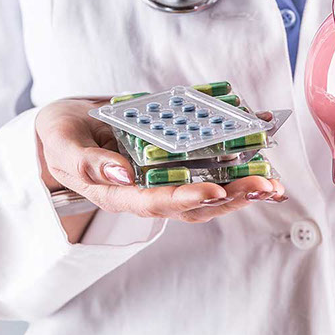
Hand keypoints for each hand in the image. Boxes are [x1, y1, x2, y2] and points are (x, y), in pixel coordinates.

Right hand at [36, 99, 285, 226]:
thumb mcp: (62, 143)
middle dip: (231, 197)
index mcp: (117, 193)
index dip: (186, 199)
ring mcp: (163, 181)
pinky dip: (238, 165)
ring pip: (208, 195)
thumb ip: (86, 161)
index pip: (156, 203)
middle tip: (264, 186)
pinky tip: (262, 155)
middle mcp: (146, 193)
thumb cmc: (61, 135)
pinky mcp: (175, 166)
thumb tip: (122, 176)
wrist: (65, 129)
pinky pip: (210, 170)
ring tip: (273, 184)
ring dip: (242, 190)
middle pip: (193, 206)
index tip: (214, 192)